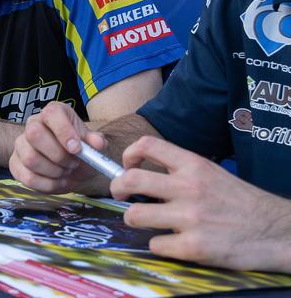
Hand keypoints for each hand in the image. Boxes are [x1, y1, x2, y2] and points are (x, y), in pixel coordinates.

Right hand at [9, 101, 107, 194]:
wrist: (74, 169)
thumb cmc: (81, 152)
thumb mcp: (94, 146)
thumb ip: (97, 142)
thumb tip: (97, 142)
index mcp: (53, 114)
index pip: (51, 114)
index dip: (63, 131)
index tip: (76, 149)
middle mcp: (33, 124)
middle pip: (34, 134)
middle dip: (57, 155)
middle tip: (72, 164)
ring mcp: (21, 144)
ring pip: (30, 158)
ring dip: (54, 171)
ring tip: (65, 172)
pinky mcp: (15, 164)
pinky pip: (27, 177)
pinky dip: (47, 184)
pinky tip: (57, 182)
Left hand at [111, 136, 290, 271]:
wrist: (276, 231)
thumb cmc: (241, 203)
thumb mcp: (212, 174)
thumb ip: (180, 171)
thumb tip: (141, 173)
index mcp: (194, 165)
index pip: (147, 144)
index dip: (128, 154)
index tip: (127, 166)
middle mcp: (189, 188)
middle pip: (129, 180)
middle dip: (117, 189)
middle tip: (121, 196)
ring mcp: (190, 218)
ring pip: (134, 215)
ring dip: (136, 220)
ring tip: (149, 222)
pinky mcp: (194, 246)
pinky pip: (155, 244)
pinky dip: (161, 245)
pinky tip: (174, 243)